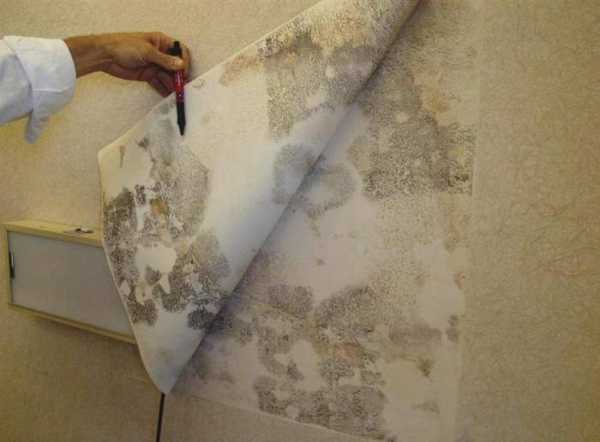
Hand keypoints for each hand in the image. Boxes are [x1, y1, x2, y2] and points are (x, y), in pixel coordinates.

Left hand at [64, 32, 190, 96]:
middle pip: (175, 66)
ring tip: (175, 94)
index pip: (180, 50)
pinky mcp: (148, 75)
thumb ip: (165, 60)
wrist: (105, 55)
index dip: (184, 61)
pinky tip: (168, 96)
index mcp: (161, 42)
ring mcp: (154, 65)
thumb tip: (181, 65)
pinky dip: (164, 89)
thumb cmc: (124, 46)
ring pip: (168, 76)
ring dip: (172, 85)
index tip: (184, 71)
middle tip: (181, 86)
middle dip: (179, 76)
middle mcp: (160, 53)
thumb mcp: (147, 51)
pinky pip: (159, 83)